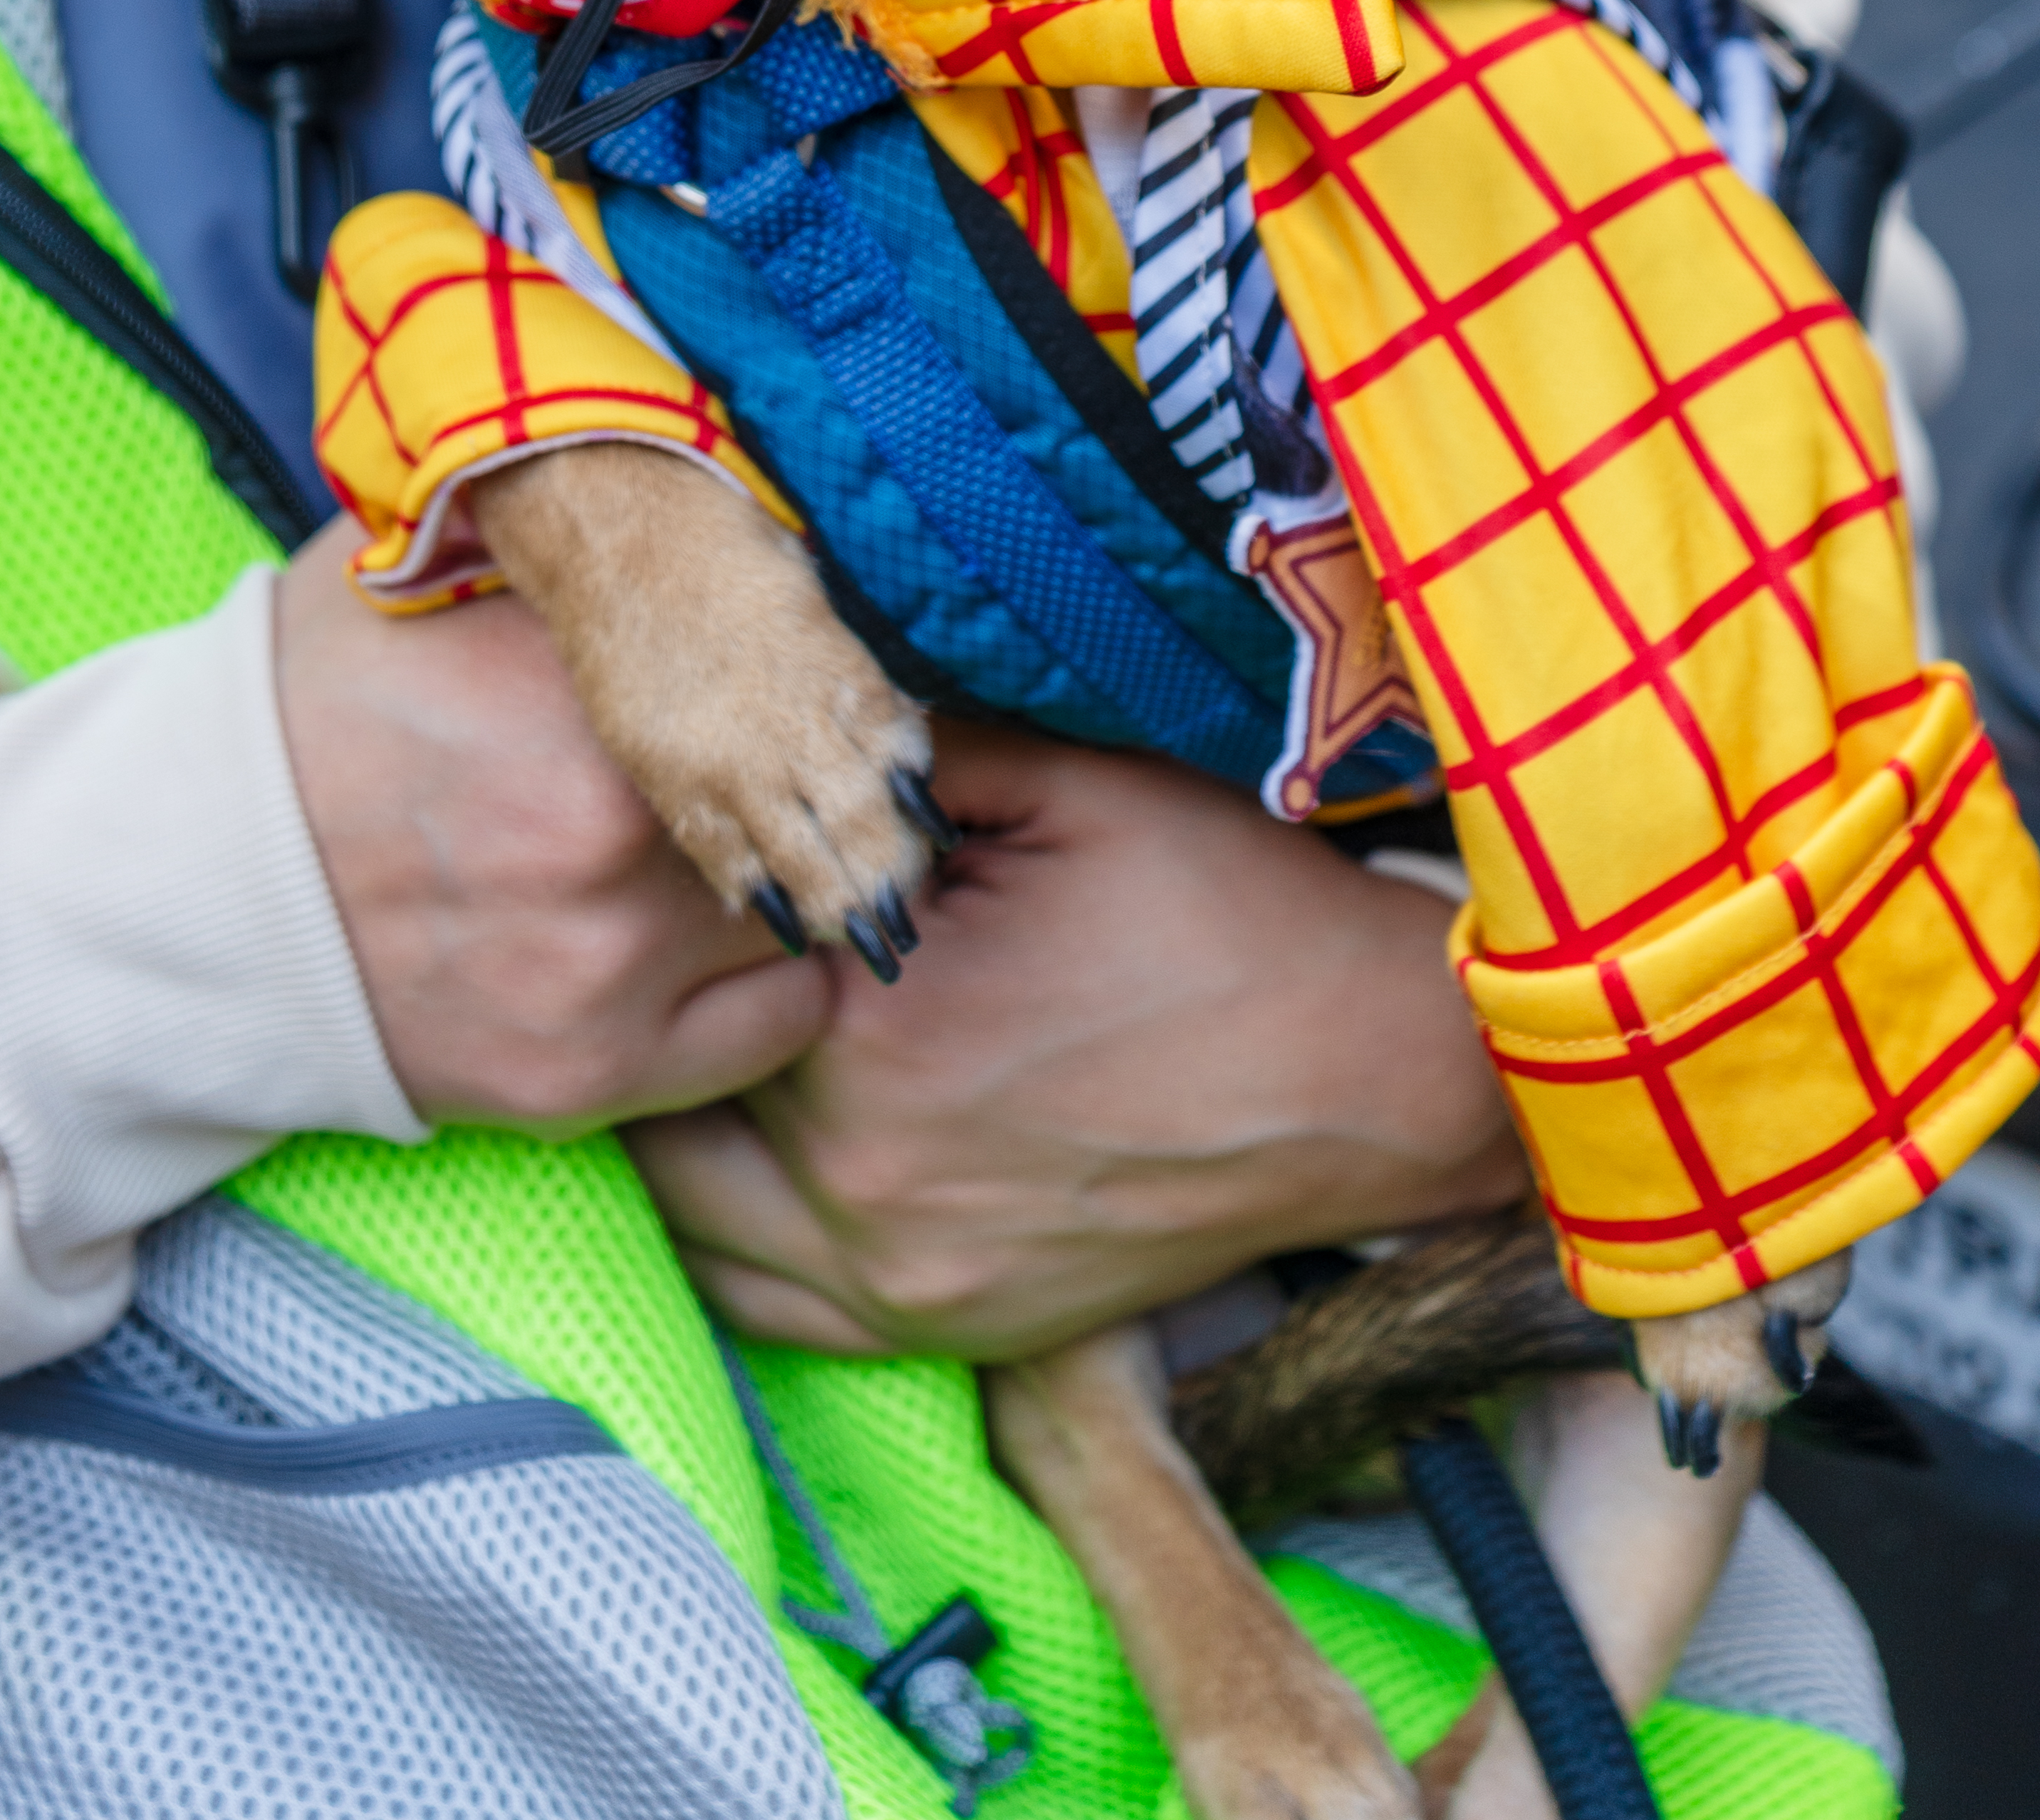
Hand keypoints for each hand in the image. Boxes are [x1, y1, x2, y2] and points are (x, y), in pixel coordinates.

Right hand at [276, 519, 828, 1129]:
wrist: (187, 887)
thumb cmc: (319, 706)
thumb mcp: (430, 564)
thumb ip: (568, 532)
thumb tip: (704, 474)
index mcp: (585, 699)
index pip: (791, 674)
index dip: (809, 665)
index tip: (810, 663)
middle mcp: (609, 843)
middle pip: (805, 798)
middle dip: (792, 769)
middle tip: (776, 749)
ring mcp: (602, 973)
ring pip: (803, 912)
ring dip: (781, 870)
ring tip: (731, 836)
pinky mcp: (586, 1079)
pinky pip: (775, 1029)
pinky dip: (770, 984)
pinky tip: (715, 934)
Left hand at [629, 724, 1524, 1360]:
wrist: (1370, 1072)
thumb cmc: (1229, 911)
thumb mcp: (1069, 783)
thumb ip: (903, 750)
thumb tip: (787, 709)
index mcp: (877, 1031)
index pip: (703, 963)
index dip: (687, 902)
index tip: (684, 854)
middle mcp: (866, 1179)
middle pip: (684, 1094)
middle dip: (676, 1016)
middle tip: (669, 945)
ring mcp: (905, 1278)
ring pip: (697, 1213)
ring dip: (685, 1130)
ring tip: (701, 1045)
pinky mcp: (950, 1331)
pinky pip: (770, 1309)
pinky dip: (734, 1238)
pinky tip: (748, 1159)